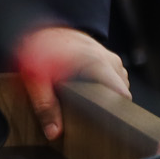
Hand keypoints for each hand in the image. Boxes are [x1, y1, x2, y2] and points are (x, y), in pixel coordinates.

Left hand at [14, 25, 130, 141]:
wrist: (40, 26)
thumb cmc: (40, 47)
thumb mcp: (37, 78)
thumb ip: (45, 106)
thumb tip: (53, 132)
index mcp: (97, 64)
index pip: (122, 95)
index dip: (117, 113)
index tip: (106, 125)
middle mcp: (108, 59)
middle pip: (122, 93)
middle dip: (109, 107)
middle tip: (89, 118)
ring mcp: (108, 57)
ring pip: (119, 85)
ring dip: (107, 96)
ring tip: (87, 104)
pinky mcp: (104, 57)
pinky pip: (114, 77)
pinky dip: (105, 86)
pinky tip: (88, 92)